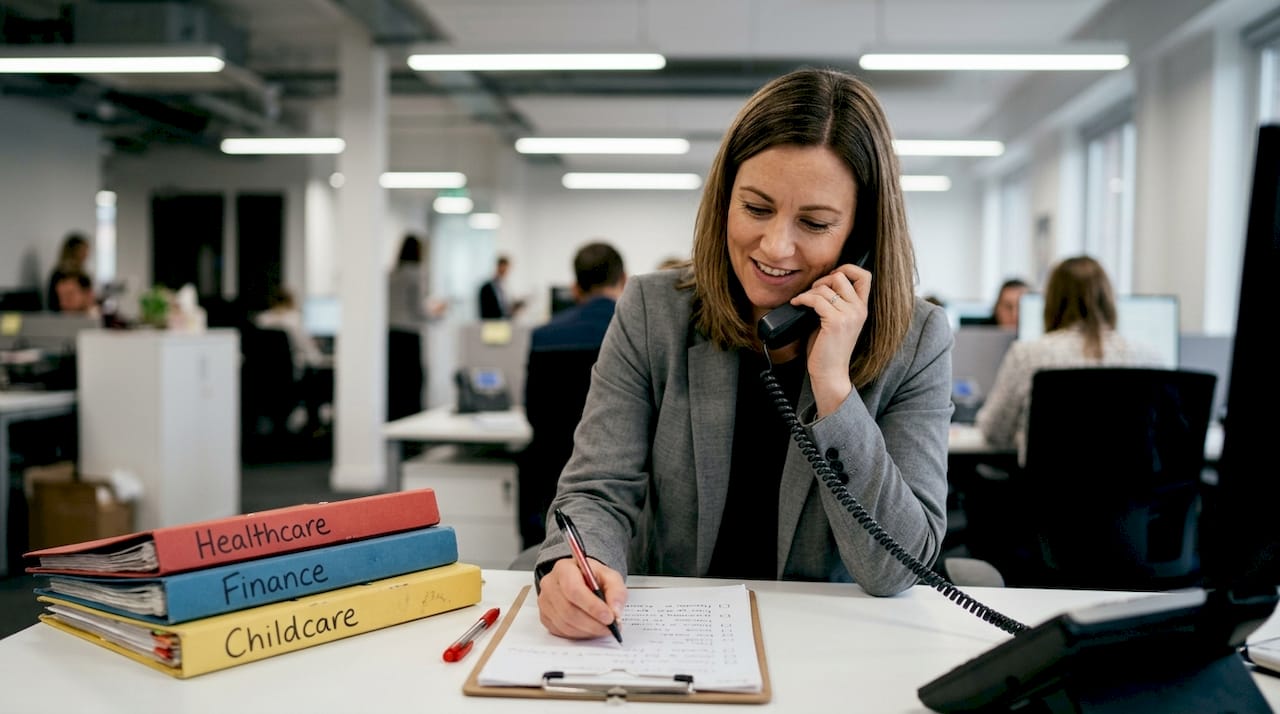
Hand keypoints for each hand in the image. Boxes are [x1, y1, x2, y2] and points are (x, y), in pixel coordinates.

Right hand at [537, 557, 627, 638]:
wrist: (580, 581)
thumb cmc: (592, 578)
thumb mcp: (610, 577)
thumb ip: (616, 591)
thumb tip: (615, 611)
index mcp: (564, 569)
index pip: (574, 589)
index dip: (592, 606)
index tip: (609, 617)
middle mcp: (550, 584)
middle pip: (568, 610)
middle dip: (593, 623)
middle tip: (610, 628)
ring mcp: (545, 602)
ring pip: (565, 624)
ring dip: (588, 630)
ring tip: (603, 629)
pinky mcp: (545, 617)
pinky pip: (561, 631)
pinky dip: (579, 634)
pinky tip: (590, 629)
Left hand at [788, 263, 870, 416]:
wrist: (830, 374)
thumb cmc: (829, 350)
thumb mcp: (837, 322)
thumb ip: (835, 303)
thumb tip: (820, 285)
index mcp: (862, 309)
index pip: (864, 276)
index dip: (847, 268)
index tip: (831, 276)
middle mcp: (859, 310)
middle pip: (842, 276)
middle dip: (823, 279)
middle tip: (812, 292)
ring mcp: (849, 316)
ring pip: (826, 287)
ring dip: (810, 291)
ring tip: (802, 301)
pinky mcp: (835, 322)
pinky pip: (816, 299)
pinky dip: (803, 299)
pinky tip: (796, 304)